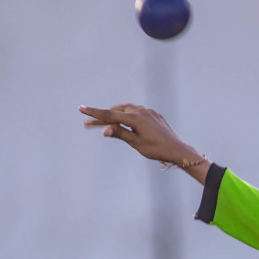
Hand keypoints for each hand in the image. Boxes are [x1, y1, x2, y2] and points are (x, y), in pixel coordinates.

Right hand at [79, 104, 208, 180]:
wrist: (177, 150)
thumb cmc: (157, 150)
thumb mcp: (136, 143)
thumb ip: (120, 134)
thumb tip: (105, 130)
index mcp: (135, 118)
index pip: (110, 115)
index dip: (94, 113)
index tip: (81, 108)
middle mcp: (141, 111)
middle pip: (116, 111)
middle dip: (103, 116)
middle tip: (89, 124)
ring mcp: (148, 111)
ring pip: (126, 109)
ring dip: (115, 114)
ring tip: (106, 123)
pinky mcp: (154, 114)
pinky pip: (137, 111)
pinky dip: (128, 115)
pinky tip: (126, 121)